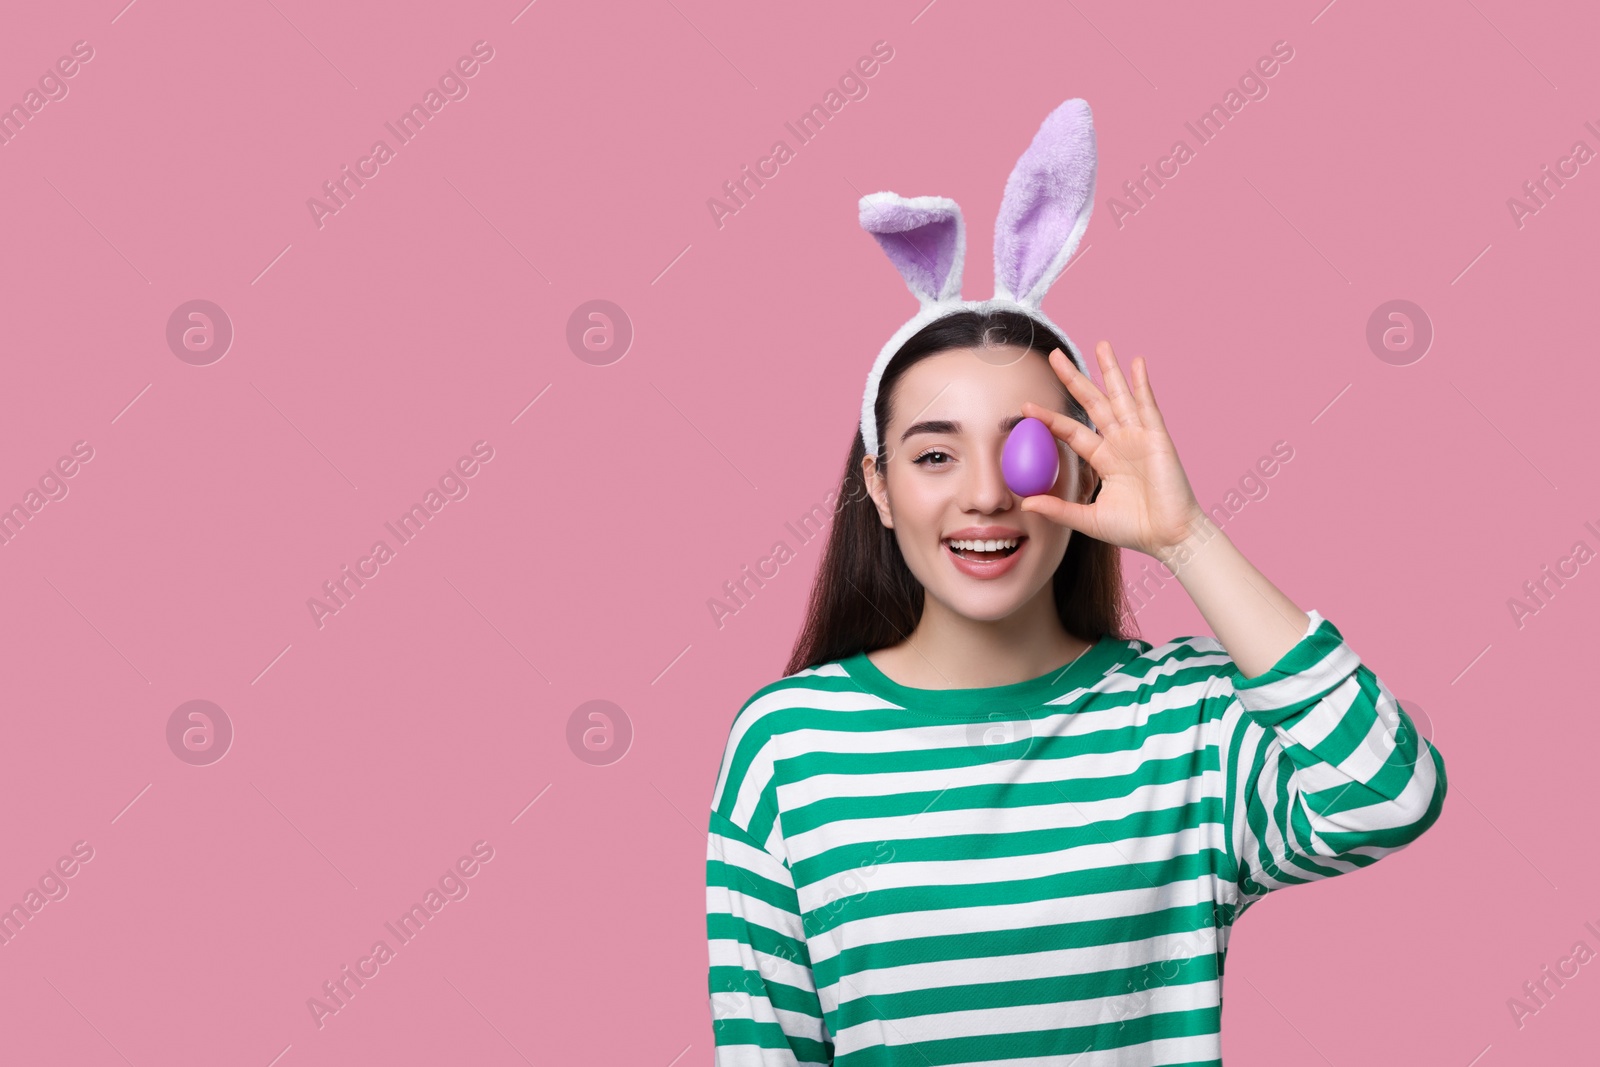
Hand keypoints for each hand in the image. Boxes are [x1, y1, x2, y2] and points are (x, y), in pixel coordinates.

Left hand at [1019, 340, 1205, 559]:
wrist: (1169, 538)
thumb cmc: (1134, 529)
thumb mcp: (1088, 519)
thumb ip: (1058, 509)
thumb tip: (1026, 503)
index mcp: (1104, 459)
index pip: (1071, 431)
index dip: (1050, 418)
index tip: (1025, 406)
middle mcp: (1120, 443)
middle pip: (1092, 403)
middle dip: (1074, 379)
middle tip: (1055, 355)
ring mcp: (1139, 437)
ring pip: (1119, 397)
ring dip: (1109, 371)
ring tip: (1100, 345)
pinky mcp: (1157, 438)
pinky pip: (1148, 406)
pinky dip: (1142, 384)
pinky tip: (1136, 362)